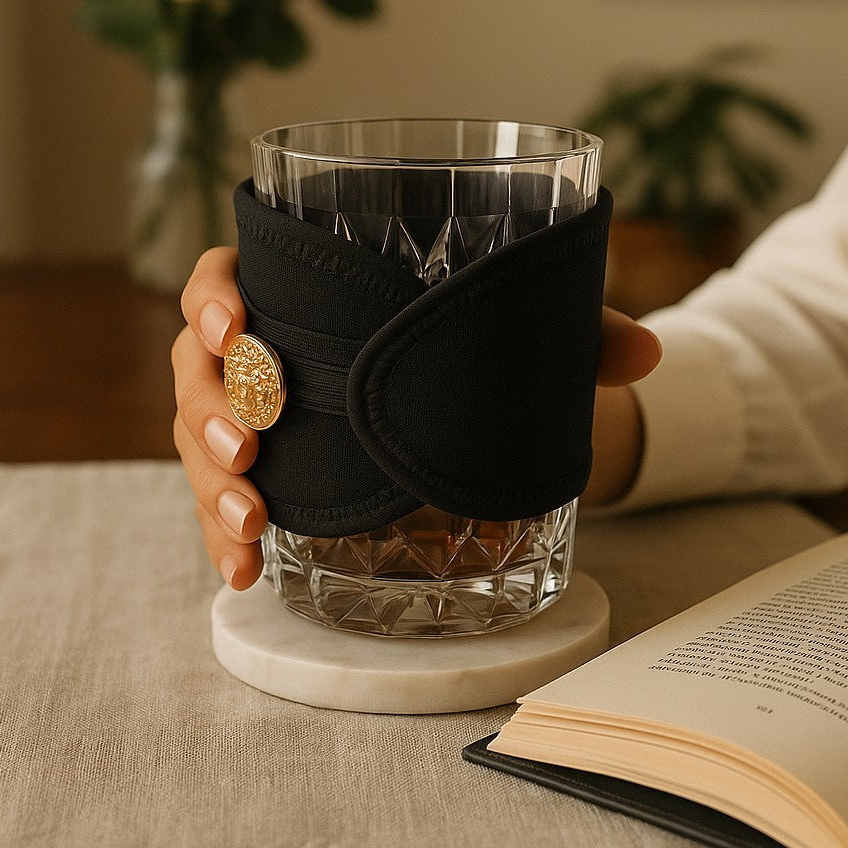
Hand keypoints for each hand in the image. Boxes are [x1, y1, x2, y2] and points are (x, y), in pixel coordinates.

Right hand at [173, 249, 661, 589]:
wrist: (465, 405)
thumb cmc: (467, 346)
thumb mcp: (514, 334)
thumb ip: (572, 334)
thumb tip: (646, 351)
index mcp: (303, 293)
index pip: (226, 276)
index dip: (212, 298)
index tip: (235, 327)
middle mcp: (267, 354)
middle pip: (200, 369)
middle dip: (210, 411)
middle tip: (254, 446)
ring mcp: (261, 418)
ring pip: (201, 441)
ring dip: (210, 485)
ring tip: (249, 524)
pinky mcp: (274, 474)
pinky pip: (225, 500)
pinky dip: (225, 537)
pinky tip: (244, 571)